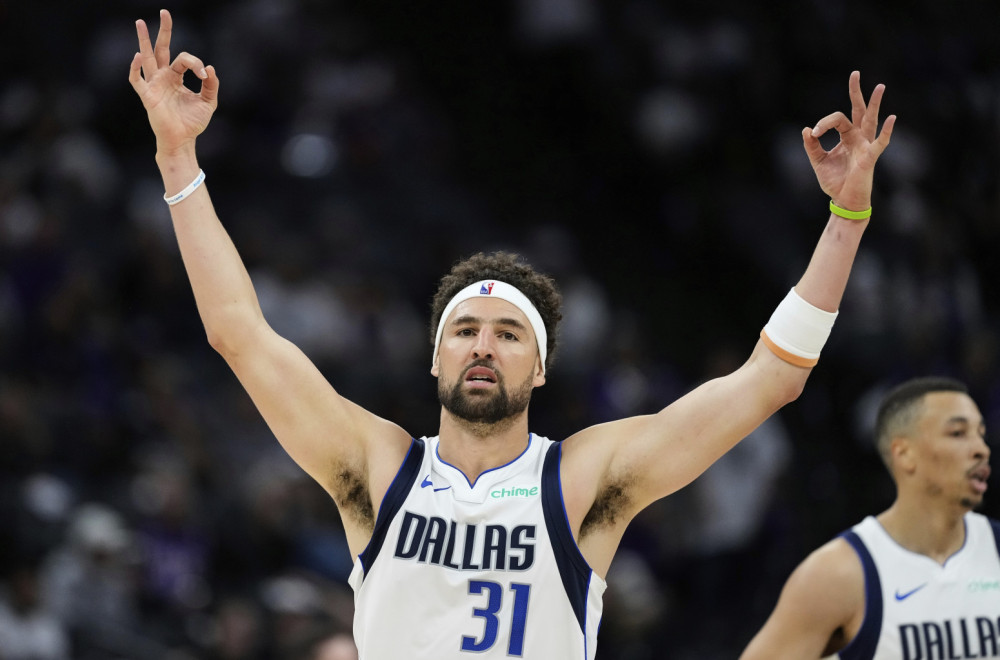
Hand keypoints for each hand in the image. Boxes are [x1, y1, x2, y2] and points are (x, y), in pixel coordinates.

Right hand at [128, 10, 218, 156]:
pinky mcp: (147, 96)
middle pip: (161, 49)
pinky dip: (135, 68)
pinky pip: (137, 80)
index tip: (205, 76)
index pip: (184, 59)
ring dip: (143, 40)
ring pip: (146, 58)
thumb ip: (211, 85)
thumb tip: (210, 66)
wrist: (183, 140)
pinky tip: (137, 56)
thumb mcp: (208, 102)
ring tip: (141, 22)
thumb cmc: (193, 123)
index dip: (196, 64)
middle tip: (165, 12)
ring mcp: (154, 85)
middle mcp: (163, 77)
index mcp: (177, 77)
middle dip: (163, 31)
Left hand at [803, 71, 894, 211]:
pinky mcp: (870, 157)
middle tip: (854, 73)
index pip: (836, 119)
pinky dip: (887, 131)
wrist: (843, 200)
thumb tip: (807, 130)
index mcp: (846, 137)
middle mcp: (858, 137)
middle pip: (858, 110)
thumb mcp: (818, 161)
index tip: (813, 134)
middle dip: (856, 92)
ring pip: (871, 120)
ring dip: (874, 104)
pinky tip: (893, 118)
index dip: (823, 124)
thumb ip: (812, 146)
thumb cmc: (835, 181)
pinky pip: (881, 142)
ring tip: (879, 86)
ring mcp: (866, 145)